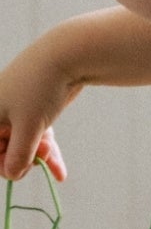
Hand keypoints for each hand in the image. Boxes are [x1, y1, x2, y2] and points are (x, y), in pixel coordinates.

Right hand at [0, 38, 79, 180]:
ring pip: (24, 144)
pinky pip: (37, 136)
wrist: (67, 54)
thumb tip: (12, 174)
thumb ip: (19, 156)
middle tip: (44, 153)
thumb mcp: (28, 128)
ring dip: (39, 156)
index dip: (4, 164)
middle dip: (26, 158)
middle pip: (5, 149)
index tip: (22, 168)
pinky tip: (61, 174)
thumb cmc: (40, 89)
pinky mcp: (33, 109)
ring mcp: (14, 110)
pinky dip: (48, 152)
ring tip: (54, 161)